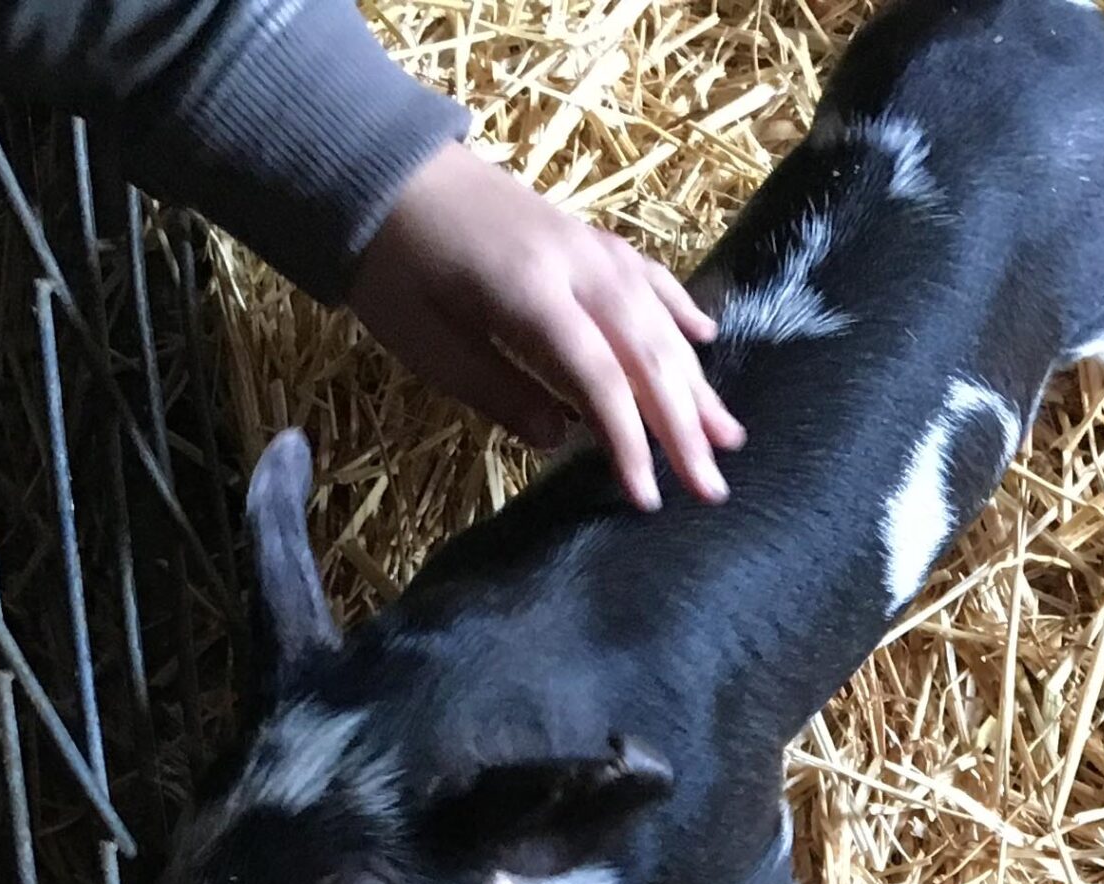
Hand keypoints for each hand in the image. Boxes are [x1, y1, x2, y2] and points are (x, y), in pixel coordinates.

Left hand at [348, 141, 745, 510]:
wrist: (374, 166)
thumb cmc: (390, 264)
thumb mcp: (426, 342)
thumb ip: (498, 390)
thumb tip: (560, 439)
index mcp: (529, 294)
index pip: (599, 378)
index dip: (630, 442)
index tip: (647, 497)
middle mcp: (574, 267)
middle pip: (645, 354)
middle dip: (684, 426)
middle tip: (712, 488)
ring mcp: (586, 246)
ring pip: (659, 319)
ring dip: (697, 382)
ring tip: (729, 435)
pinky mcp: (586, 236)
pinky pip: (647, 274)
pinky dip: (680, 308)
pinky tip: (707, 340)